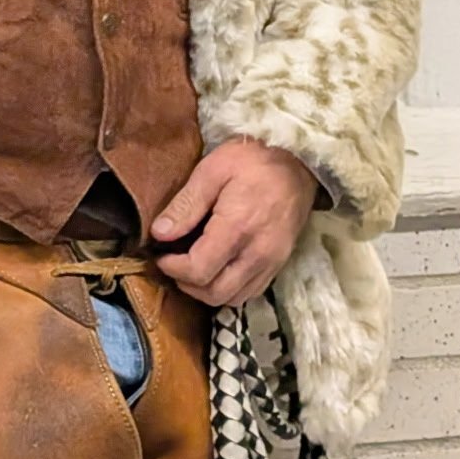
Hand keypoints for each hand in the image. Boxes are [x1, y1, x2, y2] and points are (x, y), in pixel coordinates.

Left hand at [152, 138, 318, 306]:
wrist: (300, 163)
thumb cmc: (254, 160)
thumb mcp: (213, 169)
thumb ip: (186, 204)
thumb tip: (159, 233)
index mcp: (237, 228)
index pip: (199, 270)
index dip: (172, 268)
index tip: (160, 254)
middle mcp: (257, 253)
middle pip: (214, 292)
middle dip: (186, 283)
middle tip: (172, 263)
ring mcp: (271, 262)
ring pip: (232, 298)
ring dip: (205, 290)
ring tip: (191, 268)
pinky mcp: (279, 264)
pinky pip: (249, 292)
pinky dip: (227, 289)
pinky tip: (216, 268)